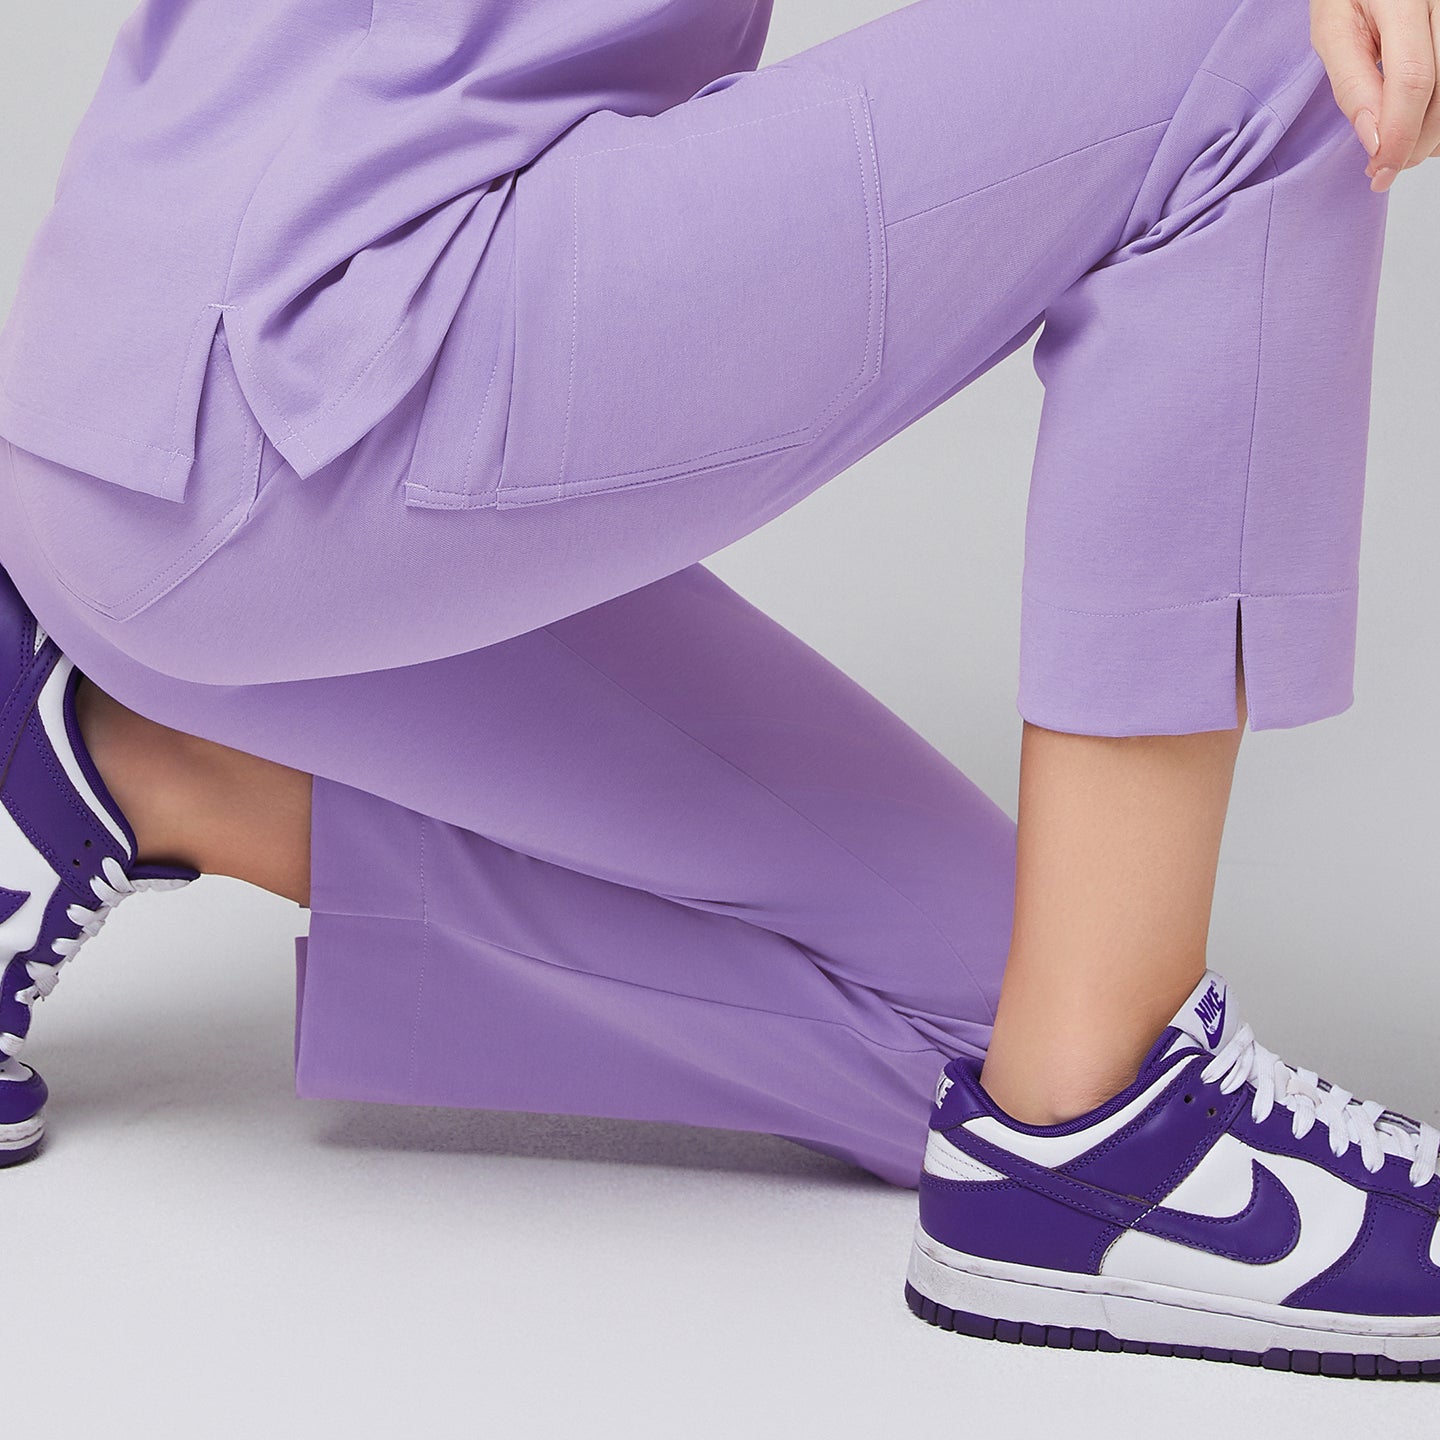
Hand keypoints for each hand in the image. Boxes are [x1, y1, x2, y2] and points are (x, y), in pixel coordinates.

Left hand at [1311, 0, 1439, 191]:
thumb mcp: (1332, 31)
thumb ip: (1351, 83)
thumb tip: (1373, 138)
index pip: (1413, 78)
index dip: (1399, 133)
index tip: (1379, 169)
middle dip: (1415, 142)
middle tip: (1384, 168)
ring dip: (1432, 133)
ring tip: (1399, 149)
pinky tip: (1419, 126)